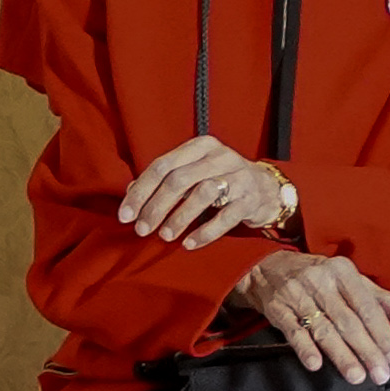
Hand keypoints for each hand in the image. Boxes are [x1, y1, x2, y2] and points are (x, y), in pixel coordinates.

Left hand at [120, 135, 286, 247]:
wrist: (264, 188)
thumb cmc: (218, 180)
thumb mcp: (192, 171)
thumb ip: (163, 179)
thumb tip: (130, 192)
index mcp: (201, 146)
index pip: (163, 165)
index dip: (140, 192)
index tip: (125, 216)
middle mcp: (221, 157)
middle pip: (180, 180)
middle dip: (156, 207)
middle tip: (142, 230)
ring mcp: (239, 176)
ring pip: (203, 193)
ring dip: (179, 218)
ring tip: (165, 236)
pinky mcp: (251, 198)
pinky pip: (226, 216)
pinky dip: (205, 232)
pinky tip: (189, 243)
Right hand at [228, 252, 389, 383]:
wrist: (268, 268)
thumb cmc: (319, 275)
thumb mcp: (351, 279)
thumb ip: (382, 299)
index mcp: (345, 272)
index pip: (368, 306)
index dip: (383, 332)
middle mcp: (323, 282)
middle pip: (349, 321)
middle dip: (367, 350)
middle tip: (380, 373)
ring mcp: (299, 296)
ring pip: (324, 330)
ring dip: (342, 355)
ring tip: (357, 376)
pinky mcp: (277, 310)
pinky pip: (294, 331)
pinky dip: (305, 349)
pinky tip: (316, 364)